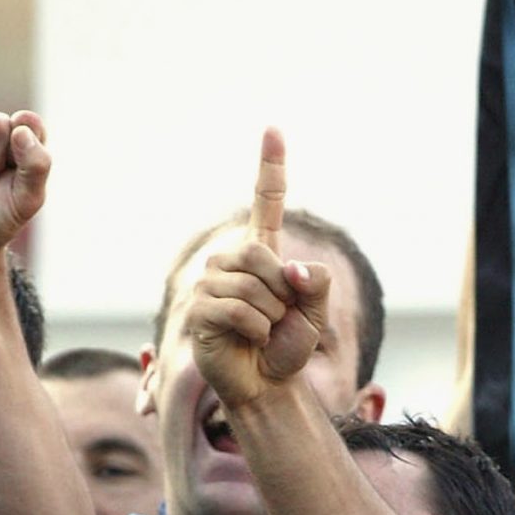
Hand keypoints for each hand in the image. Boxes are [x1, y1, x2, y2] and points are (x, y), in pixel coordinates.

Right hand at [189, 129, 328, 414]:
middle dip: (282, 293)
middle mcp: (231, 260)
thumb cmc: (288, 345)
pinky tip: (249, 340)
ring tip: (263, 331)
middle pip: (262, 256)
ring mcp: (211, 283)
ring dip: (270, 316)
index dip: (270, 166)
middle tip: (279, 318)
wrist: (267, 384)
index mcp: (262, 251)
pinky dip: (255, 329)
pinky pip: (238, 309)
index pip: (265, 201)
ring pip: (251, 286)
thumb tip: (289, 267)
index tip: (273, 129)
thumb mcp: (316, 313)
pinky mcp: (199, 309)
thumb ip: (316, 284)